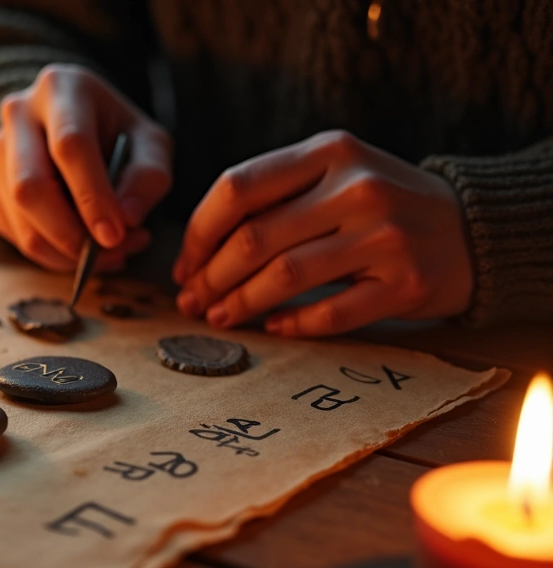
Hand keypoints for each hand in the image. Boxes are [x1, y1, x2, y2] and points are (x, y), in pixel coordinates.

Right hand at [0, 63, 172, 271]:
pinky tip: (82, 246)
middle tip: (109, 254)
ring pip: (18, 217)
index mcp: (61, 88)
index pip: (69, 145)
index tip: (114, 235)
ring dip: (64, 251)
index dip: (91, 196)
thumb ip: (148, 177)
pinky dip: (51, 253)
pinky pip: (13, 232)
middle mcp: (18, 115)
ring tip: (108, 254)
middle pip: (29, 186)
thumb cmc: (117, 134)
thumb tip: (127, 220)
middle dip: (69, 233)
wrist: (75, 128)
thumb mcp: (150, 143)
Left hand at [173, 130, 472, 336]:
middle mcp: (358, 188)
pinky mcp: (406, 282)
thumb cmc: (380, 204)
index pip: (238, 188)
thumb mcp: (334, 175)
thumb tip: (197, 252)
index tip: (184, 265)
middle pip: (255, 238)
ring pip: (286, 276)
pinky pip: (332, 312)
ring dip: (241, 303)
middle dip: (212, 276)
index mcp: (329, 152)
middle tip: (192, 301)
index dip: (199, 233)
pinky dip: (293, 324)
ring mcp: (386, 235)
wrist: (472, 228)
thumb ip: (275, 197)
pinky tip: (272, 327)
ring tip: (219, 317)